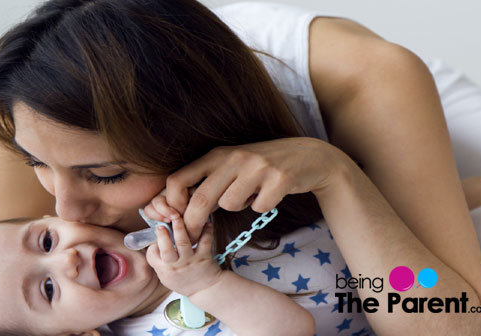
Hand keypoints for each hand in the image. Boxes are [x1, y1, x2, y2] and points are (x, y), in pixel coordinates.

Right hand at [146, 218, 221, 296]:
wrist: (206, 290)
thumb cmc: (184, 282)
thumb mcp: (166, 277)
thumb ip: (159, 262)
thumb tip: (153, 243)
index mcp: (165, 270)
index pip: (152, 256)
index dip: (152, 247)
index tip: (156, 240)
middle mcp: (176, 266)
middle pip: (166, 248)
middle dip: (162, 234)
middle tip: (161, 224)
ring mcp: (190, 261)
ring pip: (183, 242)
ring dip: (179, 228)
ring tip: (176, 217)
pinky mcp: (204, 257)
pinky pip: (205, 241)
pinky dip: (206, 231)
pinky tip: (206, 223)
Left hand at [164, 137, 348, 239]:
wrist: (308, 156)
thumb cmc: (261, 166)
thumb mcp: (231, 164)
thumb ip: (207, 179)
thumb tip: (176, 206)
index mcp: (217, 154)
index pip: (179, 179)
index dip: (172, 204)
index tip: (177, 219)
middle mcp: (234, 157)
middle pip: (201, 199)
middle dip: (194, 223)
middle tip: (193, 236)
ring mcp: (257, 167)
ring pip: (230, 205)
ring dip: (239, 206)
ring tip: (251, 194)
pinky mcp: (279, 179)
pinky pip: (259, 208)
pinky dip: (263, 206)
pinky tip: (271, 193)